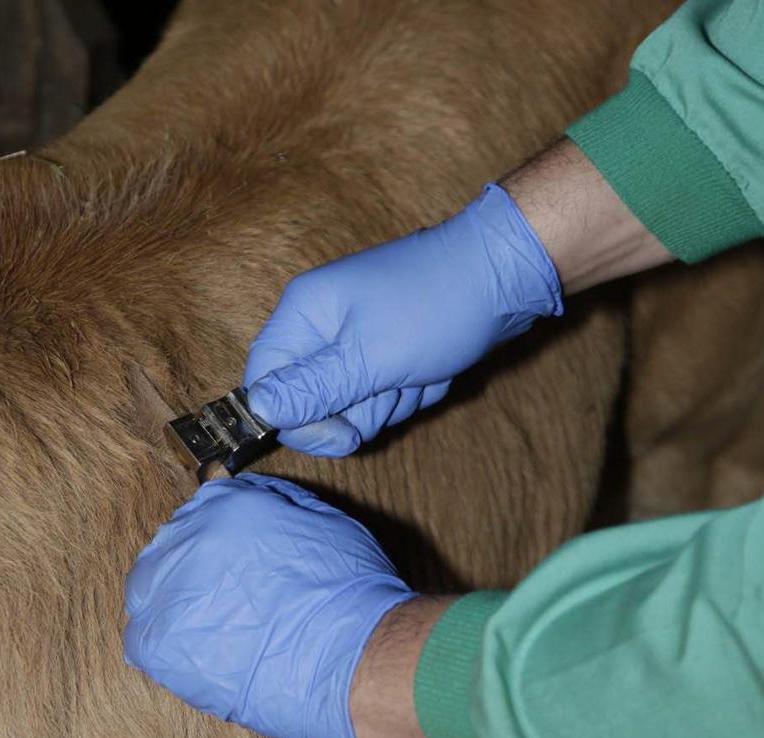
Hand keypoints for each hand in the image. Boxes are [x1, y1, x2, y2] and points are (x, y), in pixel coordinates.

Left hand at [123, 473, 414, 737]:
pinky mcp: (161, 644)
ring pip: (147, 591)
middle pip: (168, 549)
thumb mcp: (322, 520)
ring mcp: (170, 591)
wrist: (355, 655)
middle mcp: (189, 539)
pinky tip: (195, 654)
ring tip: (211, 629)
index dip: (211, 540)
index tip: (223, 562)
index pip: (200, 510)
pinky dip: (162, 645)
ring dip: (171, 605)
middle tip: (219, 599)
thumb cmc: (352, 593)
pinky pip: (140, 639)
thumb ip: (273, 504)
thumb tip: (250, 501)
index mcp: (227, 505)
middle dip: (188, 570)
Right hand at [243, 183, 561, 456]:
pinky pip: (382, 395)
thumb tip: (258, 410)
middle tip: (395, 382)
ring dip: (391, 401)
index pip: (264, 382)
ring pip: (351, 405)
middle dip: (359, 408)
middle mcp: (321, 325)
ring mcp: (355, 338)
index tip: (340, 437)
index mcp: (304, 313)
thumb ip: (313, 389)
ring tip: (420, 369)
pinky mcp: (386, 351)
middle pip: (310, 402)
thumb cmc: (438, 305)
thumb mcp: (372, 356)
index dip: (294, 420)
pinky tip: (434, 367)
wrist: (506, 275)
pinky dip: (411, 391)